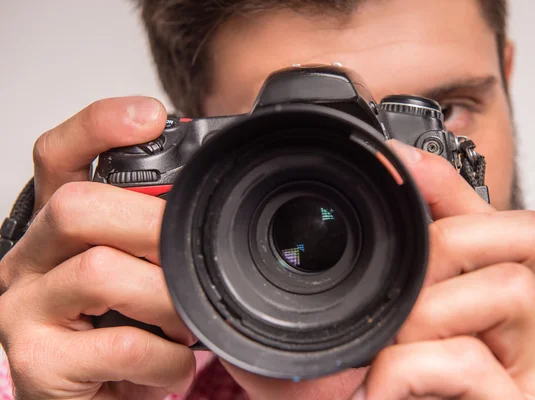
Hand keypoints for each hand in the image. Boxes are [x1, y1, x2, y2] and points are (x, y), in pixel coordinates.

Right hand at [0, 98, 198, 398]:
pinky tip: (170, 364)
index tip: (152, 113)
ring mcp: (23, 311)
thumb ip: (155, 236)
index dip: (99, 126)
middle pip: (77, 206)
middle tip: (189, 255)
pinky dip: (164, 356)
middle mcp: (27, 261)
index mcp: (58, 230)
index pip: (59, 156)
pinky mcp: (35, 363)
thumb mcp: (140, 275)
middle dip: (151, 226)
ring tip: (184, 322)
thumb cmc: (122, 334)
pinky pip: (121, 343)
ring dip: (166, 298)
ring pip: (100, 271)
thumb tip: (209, 199)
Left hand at [220, 140, 534, 399]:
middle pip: (517, 234)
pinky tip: (384, 390)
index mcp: (481, 294)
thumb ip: (338, 298)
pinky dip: (410, 370)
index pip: (485, 211)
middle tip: (391, 310)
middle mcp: (520, 324)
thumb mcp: (348, 340)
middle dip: (438, 253)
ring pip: (509, 288)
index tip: (394, 155)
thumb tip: (279, 253)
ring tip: (387, 356)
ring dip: (425, 316)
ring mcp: (530, 366)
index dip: (442, 177)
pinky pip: (471, 360)